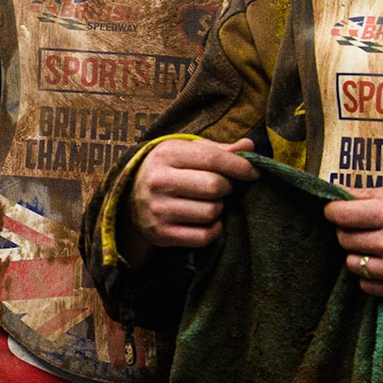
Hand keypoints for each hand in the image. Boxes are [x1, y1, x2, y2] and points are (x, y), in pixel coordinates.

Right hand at [127, 137, 257, 260]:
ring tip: (208, 203)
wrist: (129, 198)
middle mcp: (158, 181)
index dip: (240, 166)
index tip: (253, 172)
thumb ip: (218, 150)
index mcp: (166, 155)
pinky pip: (203, 236)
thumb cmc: (167, 170)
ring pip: (211, 212)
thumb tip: (249, 146)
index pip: (213, 159)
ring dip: (218, 209)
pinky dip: (212, 230)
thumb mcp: (185, 152)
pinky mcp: (161, 234)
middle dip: (226, 188)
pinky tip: (205, 221)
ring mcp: (158, 209)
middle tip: (220, 188)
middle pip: (214, 186)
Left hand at [322, 185, 382, 299]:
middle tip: (363, 227)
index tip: (337, 211)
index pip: (340, 214)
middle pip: (344, 239)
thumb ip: (367, 194)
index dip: (334, 211)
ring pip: (352, 263)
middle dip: (349, 231)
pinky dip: (370, 275)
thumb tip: (335, 190)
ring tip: (377, 245)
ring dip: (359, 254)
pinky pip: (366, 284)